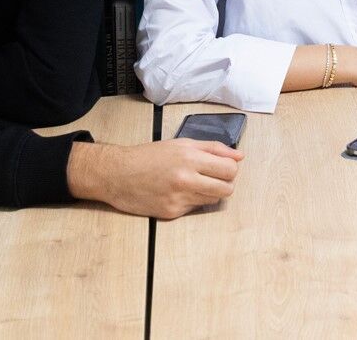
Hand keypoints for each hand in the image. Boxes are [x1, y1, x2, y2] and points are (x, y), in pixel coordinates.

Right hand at [67, 138, 242, 219]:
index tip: (223, 166)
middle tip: (212, 177)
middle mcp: (186, 179)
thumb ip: (213, 148)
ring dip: (208, 192)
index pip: (230, 169)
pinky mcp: (171, 213)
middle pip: (227, 189)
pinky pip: (194, 209)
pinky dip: (191, 202)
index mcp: (190, 157)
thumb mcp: (181, 144)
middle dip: (224, 183)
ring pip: (213, 200)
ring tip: (193, 183)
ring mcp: (179, 198)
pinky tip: (177, 193)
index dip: (230, 168)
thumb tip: (239, 155)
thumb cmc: (147, 156)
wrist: (118, 174)